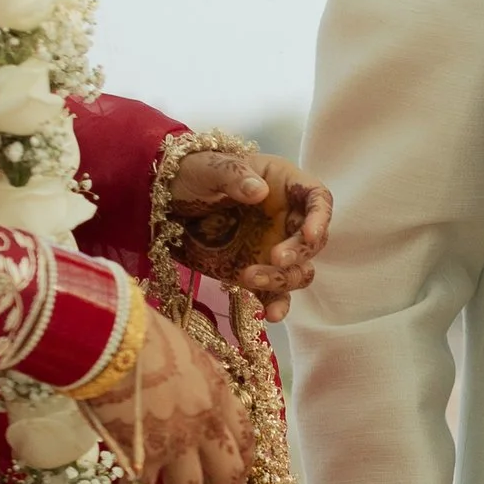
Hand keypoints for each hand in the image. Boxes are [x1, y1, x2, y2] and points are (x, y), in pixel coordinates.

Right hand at [87, 309, 250, 483]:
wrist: (113, 338)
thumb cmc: (144, 335)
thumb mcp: (189, 355)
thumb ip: (199, 384)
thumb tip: (195, 401)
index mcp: (220, 394)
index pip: (247, 440)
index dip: (243, 464)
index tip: (233, 476)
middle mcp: (207, 423)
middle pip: (229, 474)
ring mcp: (177, 442)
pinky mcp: (144, 455)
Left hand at [166, 146, 332, 320]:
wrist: (162, 202)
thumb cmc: (191, 173)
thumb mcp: (209, 167)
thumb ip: (234, 175)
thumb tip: (260, 191)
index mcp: (282, 185)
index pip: (318, 199)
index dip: (320, 218)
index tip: (309, 234)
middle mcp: (285, 219)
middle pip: (312, 241)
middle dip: (299, 252)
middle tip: (276, 257)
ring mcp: (272, 248)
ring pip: (297, 271)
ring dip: (282, 279)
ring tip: (248, 277)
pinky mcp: (256, 273)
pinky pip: (275, 294)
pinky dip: (276, 306)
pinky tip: (270, 315)